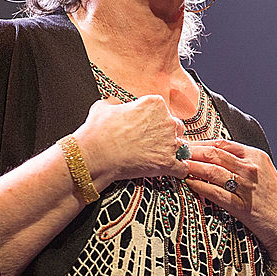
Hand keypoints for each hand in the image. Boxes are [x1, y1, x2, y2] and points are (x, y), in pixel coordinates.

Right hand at [74, 95, 189, 188]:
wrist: (95, 156)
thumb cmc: (98, 132)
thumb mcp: (103, 107)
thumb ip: (115, 104)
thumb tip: (114, 105)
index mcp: (154, 104)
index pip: (162, 110)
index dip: (153, 120)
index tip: (145, 127)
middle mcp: (166, 121)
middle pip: (175, 126)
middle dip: (165, 135)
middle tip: (149, 142)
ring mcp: (169, 142)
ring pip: (180, 146)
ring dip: (172, 151)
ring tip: (156, 157)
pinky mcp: (167, 163)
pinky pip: (182, 167)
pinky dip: (178, 170)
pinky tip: (171, 171)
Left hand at [185, 139, 276, 263]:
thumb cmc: (274, 199)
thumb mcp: (260, 173)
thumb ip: (239, 162)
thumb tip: (212, 155)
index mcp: (255, 156)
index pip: (221, 143)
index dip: (199, 142)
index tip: (184, 144)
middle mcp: (251, 168)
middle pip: (214, 154)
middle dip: (190, 152)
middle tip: (172, 152)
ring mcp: (247, 187)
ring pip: (212, 171)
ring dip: (191, 167)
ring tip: (175, 166)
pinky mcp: (243, 206)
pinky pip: (216, 193)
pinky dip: (200, 187)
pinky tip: (189, 184)